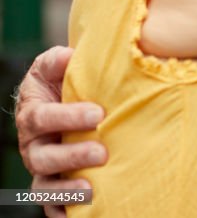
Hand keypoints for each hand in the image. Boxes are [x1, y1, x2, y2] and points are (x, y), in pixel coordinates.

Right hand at [15, 46, 106, 217]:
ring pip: (45, 185)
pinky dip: (62, 211)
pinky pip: (51, 205)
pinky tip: (84, 213)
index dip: (68, 117)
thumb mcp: (56, 66)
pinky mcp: (53, 186)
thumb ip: (58, 61)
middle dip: (72, 156)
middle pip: (43, 156)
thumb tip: (68, 56)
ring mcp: (42, 168)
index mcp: (33, 114)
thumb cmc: (63, 82)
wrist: (65, 100)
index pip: (42, 118)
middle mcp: (33, 145)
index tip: (98, 114)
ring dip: (67, 190)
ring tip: (92, 190)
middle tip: (102, 153)